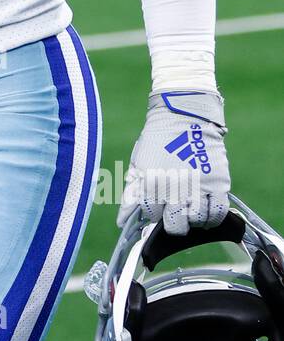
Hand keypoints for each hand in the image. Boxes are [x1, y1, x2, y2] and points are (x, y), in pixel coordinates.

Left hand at [117, 91, 230, 235]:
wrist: (185, 115)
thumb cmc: (158, 139)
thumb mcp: (139, 163)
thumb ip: (131, 194)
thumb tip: (122, 222)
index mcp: (153, 184)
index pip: (152, 215)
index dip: (154, 212)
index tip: (158, 204)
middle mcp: (176, 188)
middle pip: (175, 225)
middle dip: (173, 222)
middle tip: (175, 212)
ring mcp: (199, 187)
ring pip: (196, 221)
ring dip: (192, 219)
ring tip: (190, 209)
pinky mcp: (218, 183)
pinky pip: (218, 212)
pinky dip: (212, 216)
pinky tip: (206, 210)